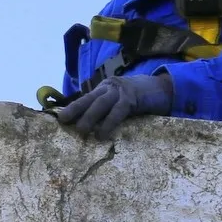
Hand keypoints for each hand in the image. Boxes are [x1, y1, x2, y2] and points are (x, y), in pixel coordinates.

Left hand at [55, 73, 172, 141]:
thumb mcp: (119, 102)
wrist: (162, 88)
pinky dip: (109, 123)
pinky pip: (118, 111)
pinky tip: (102, 134)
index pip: (85, 98)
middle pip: (89, 99)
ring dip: (89, 117)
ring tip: (81, 131)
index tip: (59, 118)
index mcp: (104, 88)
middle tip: (64, 122)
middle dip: (75, 109)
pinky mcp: (132, 98)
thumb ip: (106, 111)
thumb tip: (88, 126)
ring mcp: (120, 91)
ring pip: (100, 103)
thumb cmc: (138, 99)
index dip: (72, 107)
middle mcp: (109, 87)